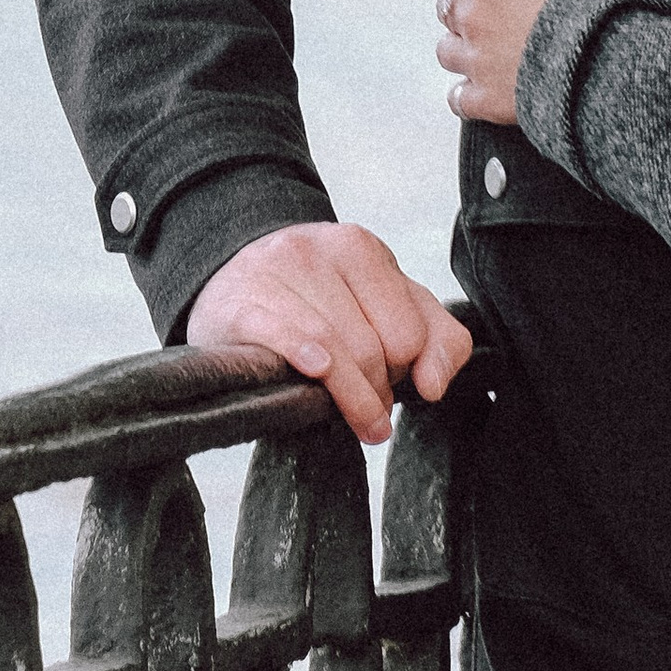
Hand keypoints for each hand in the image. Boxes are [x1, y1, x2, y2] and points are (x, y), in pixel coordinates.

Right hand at [185, 220, 471, 445]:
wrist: (235, 276)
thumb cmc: (322, 298)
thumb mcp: (385, 303)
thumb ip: (435, 338)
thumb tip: (435, 387)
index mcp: (361, 249)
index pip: (409, 332)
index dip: (406, 370)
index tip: (392, 384)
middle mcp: (320, 250)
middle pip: (371, 347)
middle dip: (378, 392)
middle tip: (372, 412)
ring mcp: (277, 273)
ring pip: (332, 350)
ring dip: (350, 399)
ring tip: (359, 421)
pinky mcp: (240, 303)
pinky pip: (283, 335)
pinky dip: (305, 358)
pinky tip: (316, 375)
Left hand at [428, 0, 594, 127]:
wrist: (608, 54)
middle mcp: (473, 17)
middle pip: (445, 4)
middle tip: (496, 0)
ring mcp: (477, 61)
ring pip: (447, 50)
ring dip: (462, 43)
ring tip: (492, 42)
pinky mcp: (488, 99)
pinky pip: (459, 98)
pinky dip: (466, 91)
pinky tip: (487, 83)